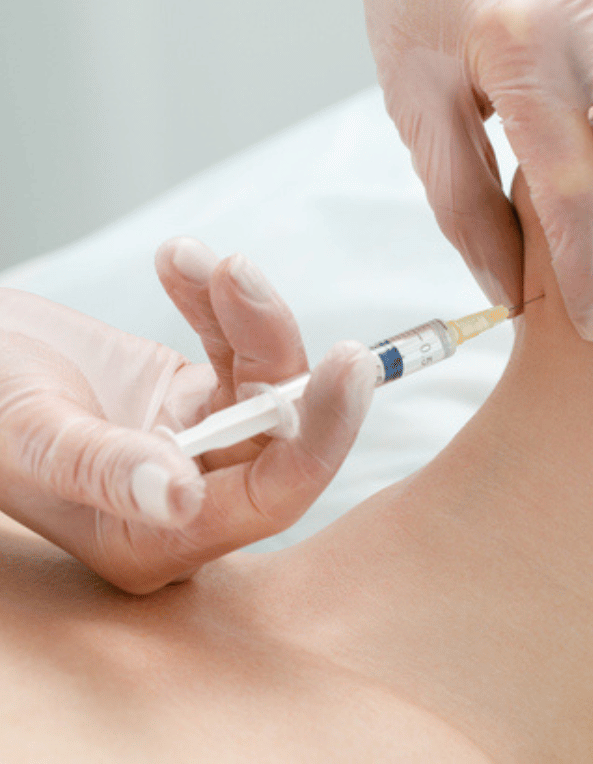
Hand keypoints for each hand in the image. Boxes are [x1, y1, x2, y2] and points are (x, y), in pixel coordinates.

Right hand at [0, 238, 376, 593]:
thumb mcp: (32, 437)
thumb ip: (104, 467)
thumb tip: (181, 497)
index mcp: (157, 542)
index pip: (270, 497)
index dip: (319, 439)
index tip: (349, 371)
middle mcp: (191, 502)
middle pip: (282, 440)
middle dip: (297, 374)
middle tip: (347, 344)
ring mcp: (197, 444)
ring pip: (265, 382)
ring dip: (250, 317)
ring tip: (213, 265)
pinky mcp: (194, 396)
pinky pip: (234, 346)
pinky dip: (217, 301)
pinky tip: (182, 261)